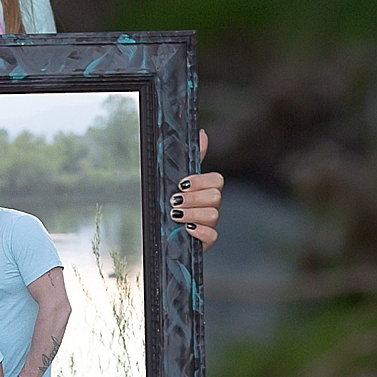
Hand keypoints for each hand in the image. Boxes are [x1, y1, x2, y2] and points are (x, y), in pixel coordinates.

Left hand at [171, 131, 221, 247]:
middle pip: (215, 196)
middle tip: (174, 200)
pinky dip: (200, 232)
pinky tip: (187, 229)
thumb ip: (191, 159)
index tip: (182, 184)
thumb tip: (202, 134)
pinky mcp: (205, 241)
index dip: (200, 181)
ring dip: (193, 213)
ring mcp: (209, 224)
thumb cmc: (168, 206)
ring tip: (175, 215)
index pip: (217, 180)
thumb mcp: (175, 181)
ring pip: (214, 215)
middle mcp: (210, 206)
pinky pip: (212, 236)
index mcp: (205, 190)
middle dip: (193, 198)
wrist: (159, 234)